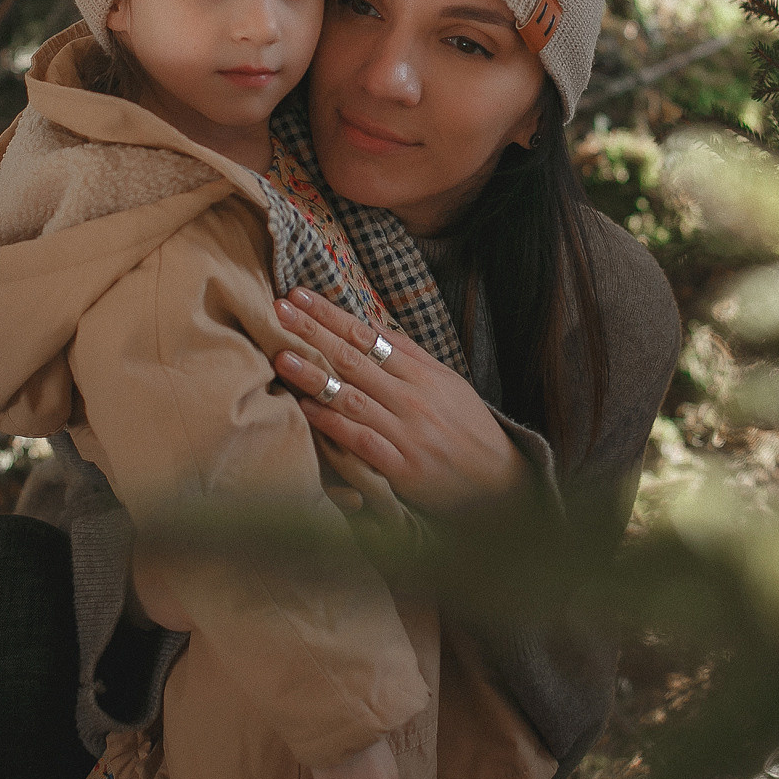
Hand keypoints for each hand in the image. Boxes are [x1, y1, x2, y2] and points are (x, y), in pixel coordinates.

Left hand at [273, 286, 527, 513]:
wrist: (500, 482)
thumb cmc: (468, 429)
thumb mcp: (447, 382)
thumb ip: (409, 355)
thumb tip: (371, 324)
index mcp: (422, 373)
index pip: (368, 336)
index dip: (331, 315)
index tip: (299, 296)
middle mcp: (412, 398)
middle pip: (354, 359)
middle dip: (313, 332)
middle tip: (278, 311)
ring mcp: (406, 432)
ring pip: (352, 397)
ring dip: (314, 376)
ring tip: (281, 357)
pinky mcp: (402, 467)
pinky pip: (359, 440)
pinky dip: (331, 424)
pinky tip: (305, 410)